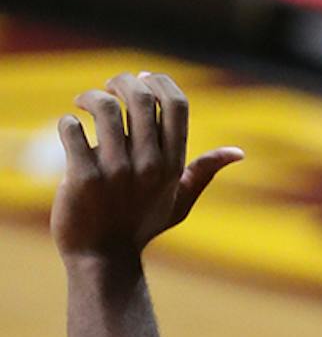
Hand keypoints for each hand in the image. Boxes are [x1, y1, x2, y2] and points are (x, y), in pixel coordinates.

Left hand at [51, 74, 241, 261]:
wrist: (101, 258)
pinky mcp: (83, 177)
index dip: (157, 81)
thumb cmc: (138, 226)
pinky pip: (72, 130)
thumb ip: (204, 173)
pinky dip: (68, 123)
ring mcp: (116, 171)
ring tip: (82, 104)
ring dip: (90, 96)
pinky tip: (70, 130)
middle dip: (121, 81)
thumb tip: (238, 153)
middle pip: (140, 97)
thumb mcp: (179, 201)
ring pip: (104, 107)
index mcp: (173, 164)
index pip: (176, 104)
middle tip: (108, 88)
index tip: (139, 79)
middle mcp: (149, 164)